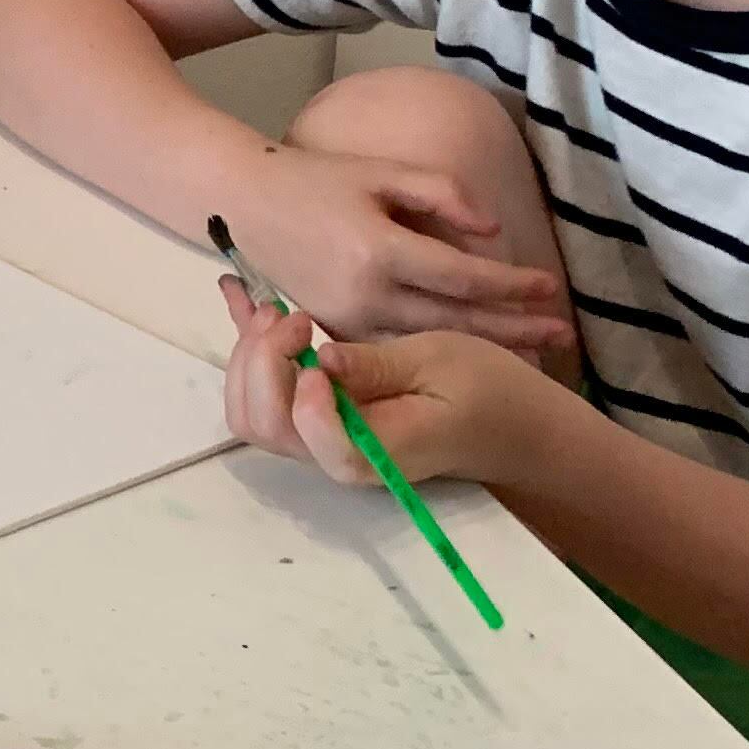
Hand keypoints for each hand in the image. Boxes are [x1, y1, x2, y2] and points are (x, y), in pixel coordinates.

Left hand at [220, 280, 549, 489]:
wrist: (510, 422)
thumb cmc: (486, 390)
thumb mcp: (439, 361)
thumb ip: (379, 365)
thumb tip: (321, 359)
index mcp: (375, 450)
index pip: (309, 436)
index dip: (299, 390)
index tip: (316, 340)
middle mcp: (337, 453)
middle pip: (264, 425)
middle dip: (261, 363)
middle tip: (292, 315)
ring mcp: (324, 438)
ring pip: (253, 413)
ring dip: (249, 357)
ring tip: (275, 311)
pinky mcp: (321, 418)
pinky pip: (268, 394)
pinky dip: (248, 348)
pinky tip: (237, 296)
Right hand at [222, 146, 570, 354]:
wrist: (240, 203)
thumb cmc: (313, 179)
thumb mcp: (380, 171)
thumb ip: (442, 193)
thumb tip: (494, 232)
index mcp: (380, 250)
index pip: (465, 277)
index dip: (514, 284)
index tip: (553, 285)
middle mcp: (366, 296)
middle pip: (457, 323)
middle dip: (515, 330)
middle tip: (564, 338)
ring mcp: (348, 321)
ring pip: (432, 346)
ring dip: (486, 350)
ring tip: (535, 355)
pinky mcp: (336, 332)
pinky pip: (399, 350)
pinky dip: (441, 353)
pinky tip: (472, 354)